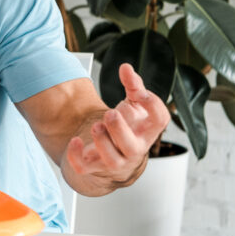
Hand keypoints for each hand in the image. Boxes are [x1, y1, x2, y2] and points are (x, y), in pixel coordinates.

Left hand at [65, 63, 170, 188]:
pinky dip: (76, 156)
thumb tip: (125, 68)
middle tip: (110, 113)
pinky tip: (75, 140)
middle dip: (120, 129)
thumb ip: (133, 86)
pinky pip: (84, 168)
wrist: (115, 153)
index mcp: (147, 131)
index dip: (152, 104)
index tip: (140, 93)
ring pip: (111, 159)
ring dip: (102, 141)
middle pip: (133, 148)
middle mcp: (134, 149)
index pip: (159, 120)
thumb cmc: (128, 126)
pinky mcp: (95, 166)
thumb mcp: (134, 105)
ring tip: (96, 126)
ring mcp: (115, 160)